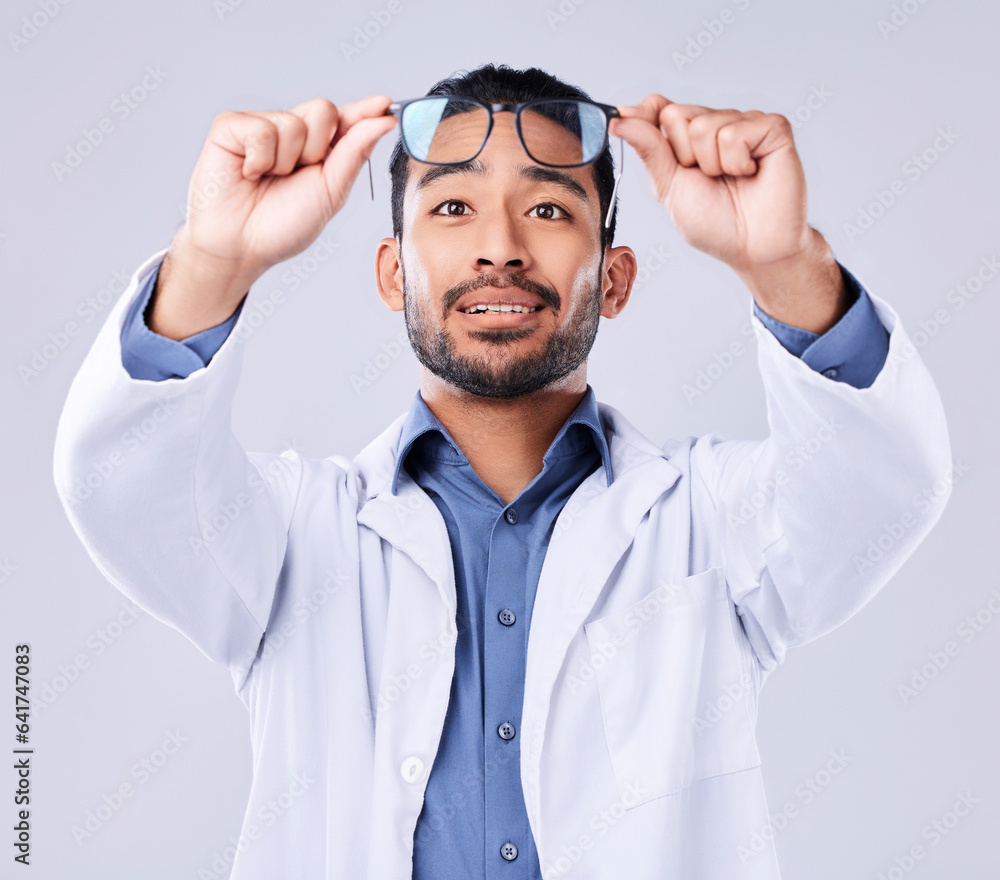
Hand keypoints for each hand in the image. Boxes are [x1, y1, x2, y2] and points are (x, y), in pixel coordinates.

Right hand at [183, 95, 397, 276]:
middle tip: (296, 176)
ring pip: (294, 121)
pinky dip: (259, 158)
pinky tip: (248, 173)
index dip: (364, 111)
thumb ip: (355, 153)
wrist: (240, 247)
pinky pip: (261, 128)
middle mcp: (292, 133)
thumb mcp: (331, 192)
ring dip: (285, 160)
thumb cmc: (283, 226)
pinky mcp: (231, 126)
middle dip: (317, 150)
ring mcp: (261, 126)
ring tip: (267, 180)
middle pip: (324, 111)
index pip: (346, 119)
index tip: (384, 104)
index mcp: (319, 150)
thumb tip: (385, 120)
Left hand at [609, 96, 809, 271]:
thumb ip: (648, 149)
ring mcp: (746, 122)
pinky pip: (735, 132)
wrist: (752, 248)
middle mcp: (717, 124)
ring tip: (732, 180)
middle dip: (684, 156)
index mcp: (689, 138)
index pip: (658, 107)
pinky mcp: (772, 127)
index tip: (647, 141)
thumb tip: (618, 118)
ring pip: (704, 125)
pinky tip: (751, 173)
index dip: (647, 118)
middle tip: (707, 179)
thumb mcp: (669, 187)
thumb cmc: (715, 223)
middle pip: (676, 114)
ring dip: (712, 165)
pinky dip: (736, 162)